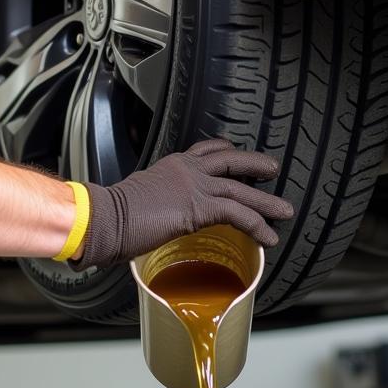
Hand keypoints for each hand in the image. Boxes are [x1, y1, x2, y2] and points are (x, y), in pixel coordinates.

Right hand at [75, 139, 294, 269]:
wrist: (102, 218)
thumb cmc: (110, 216)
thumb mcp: (139, 200)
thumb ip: (157, 203)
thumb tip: (156, 218)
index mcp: (172, 166)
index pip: (207, 150)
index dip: (228, 152)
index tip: (239, 156)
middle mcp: (187, 169)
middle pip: (231, 160)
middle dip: (256, 165)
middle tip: (274, 170)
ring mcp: (194, 186)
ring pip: (241, 189)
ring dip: (266, 202)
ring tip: (284, 212)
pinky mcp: (199, 206)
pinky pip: (238, 213)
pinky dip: (257, 224)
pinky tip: (268, 237)